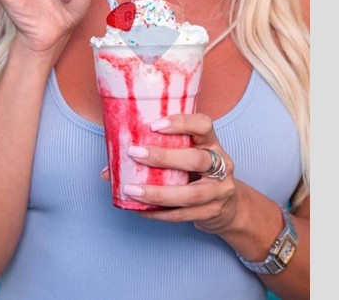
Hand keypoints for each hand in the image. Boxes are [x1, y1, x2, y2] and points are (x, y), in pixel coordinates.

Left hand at [101, 113, 239, 234]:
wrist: (228, 206)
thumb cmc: (198, 174)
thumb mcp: (187, 156)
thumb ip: (157, 153)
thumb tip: (110, 167)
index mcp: (212, 143)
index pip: (203, 125)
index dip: (181, 123)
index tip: (153, 126)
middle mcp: (222, 164)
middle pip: (197, 159)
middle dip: (164, 157)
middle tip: (134, 154)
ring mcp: (220, 190)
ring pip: (191, 194)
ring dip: (158, 192)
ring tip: (131, 189)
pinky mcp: (213, 212)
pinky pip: (182, 214)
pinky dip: (159, 212)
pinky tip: (139, 209)